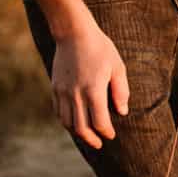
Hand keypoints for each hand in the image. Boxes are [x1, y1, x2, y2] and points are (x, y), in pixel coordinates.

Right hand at [50, 19, 129, 149]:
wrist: (73, 33)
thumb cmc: (100, 48)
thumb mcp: (117, 66)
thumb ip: (121, 91)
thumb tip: (122, 112)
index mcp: (93, 90)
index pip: (99, 122)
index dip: (106, 132)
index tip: (111, 134)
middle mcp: (76, 94)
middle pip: (81, 128)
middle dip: (91, 139)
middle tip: (99, 144)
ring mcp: (63, 91)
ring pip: (67, 122)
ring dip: (78, 133)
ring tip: (87, 135)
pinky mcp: (55, 87)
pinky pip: (58, 111)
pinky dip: (66, 121)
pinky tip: (74, 122)